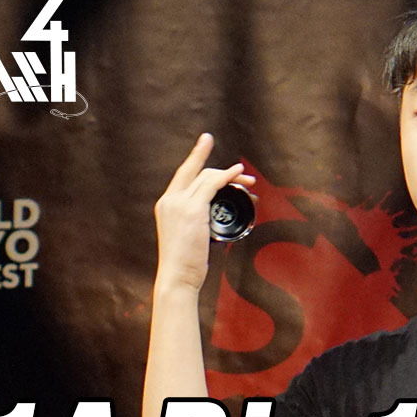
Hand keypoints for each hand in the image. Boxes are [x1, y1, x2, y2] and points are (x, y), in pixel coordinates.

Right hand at [153, 133, 254, 291]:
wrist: (177, 277)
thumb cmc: (185, 264)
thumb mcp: (189, 237)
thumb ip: (198, 222)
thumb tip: (216, 218)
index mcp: (166, 204)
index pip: (183, 174)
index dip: (196, 156)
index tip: (206, 140)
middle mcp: (169, 200)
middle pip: (198, 173)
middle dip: (223, 172)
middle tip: (245, 178)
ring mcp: (179, 203)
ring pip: (207, 178)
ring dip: (231, 177)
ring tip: (249, 184)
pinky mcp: (192, 210)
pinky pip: (212, 185)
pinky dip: (227, 178)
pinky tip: (238, 175)